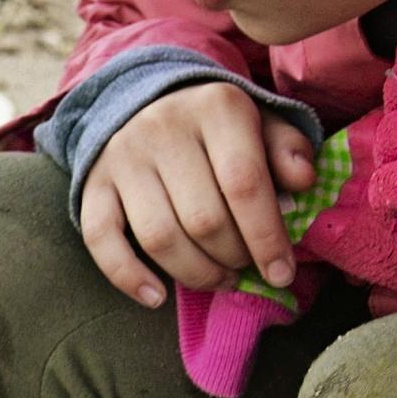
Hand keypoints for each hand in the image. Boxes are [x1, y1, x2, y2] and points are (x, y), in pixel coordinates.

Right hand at [78, 82, 318, 308]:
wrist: (146, 100)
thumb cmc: (216, 126)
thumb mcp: (261, 123)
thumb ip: (287, 149)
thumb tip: (303, 182)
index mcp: (216, 108)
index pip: (244, 183)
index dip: (266, 237)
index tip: (281, 273)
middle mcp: (163, 128)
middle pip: (203, 218)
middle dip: (233, 257)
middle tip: (246, 267)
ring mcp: (123, 157)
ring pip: (159, 237)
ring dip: (195, 273)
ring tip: (219, 278)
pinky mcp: (93, 183)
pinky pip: (102, 239)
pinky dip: (128, 276)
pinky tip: (156, 297)